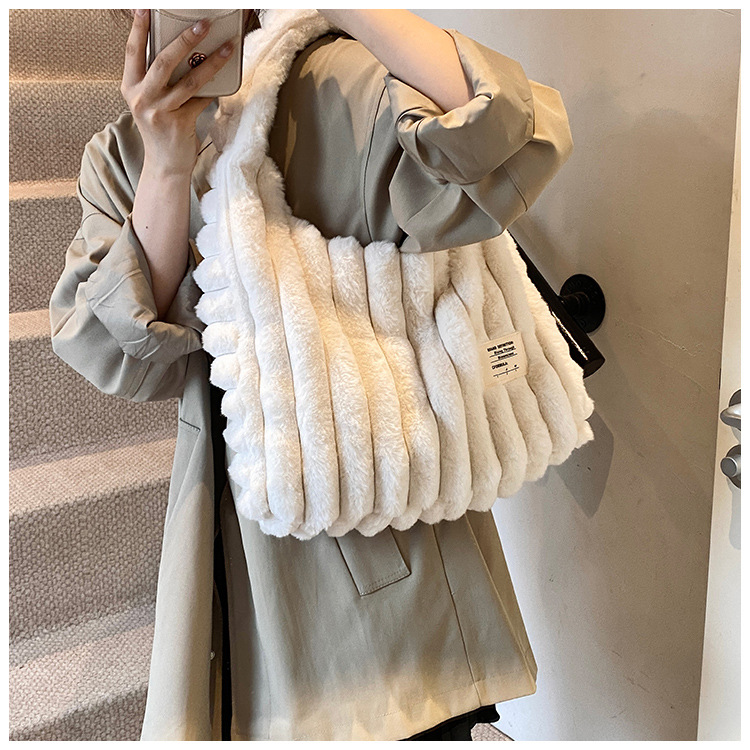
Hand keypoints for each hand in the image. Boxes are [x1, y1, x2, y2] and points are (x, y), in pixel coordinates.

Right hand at [120, 9, 238, 176]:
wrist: (165, 165)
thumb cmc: (161, 129)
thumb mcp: (150, 101)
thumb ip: (157, 78)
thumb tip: (184, 49)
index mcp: (130, 87)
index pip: (132, 51)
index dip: (139, 28)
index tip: (146, 8)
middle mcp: (141, 98)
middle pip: (163, 61)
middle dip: (184, 39)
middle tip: (202, 24)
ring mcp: (159, 112)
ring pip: (188, 81)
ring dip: (211, 62)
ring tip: (227, 48)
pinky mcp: (179, 124)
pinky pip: (201, 100)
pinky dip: (214, 89)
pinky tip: (226, 78)